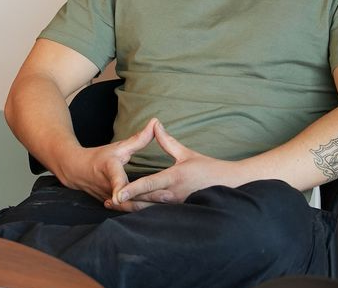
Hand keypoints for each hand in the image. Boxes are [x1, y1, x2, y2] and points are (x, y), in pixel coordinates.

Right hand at [54, 118, 159, 204]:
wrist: (78, 171)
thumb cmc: (100, 157)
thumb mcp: (119, 147)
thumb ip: (139, 139)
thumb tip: (155, 123)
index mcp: (110, 169)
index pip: (116, 180)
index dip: (119, 188)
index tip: (120, 197)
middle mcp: (108, 188)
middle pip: (130, 196)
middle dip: (148, 197)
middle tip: (168, 196)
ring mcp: (110, 200)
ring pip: (130, 206)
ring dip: (148, 205)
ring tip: (168, 202)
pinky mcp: (113, 207)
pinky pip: (129, 210)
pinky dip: (142, 209)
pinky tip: (158, 208)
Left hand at [108, 121, 241, 211]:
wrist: (229, 185)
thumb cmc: (208, 168)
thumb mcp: (186, 154)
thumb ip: (167, 141)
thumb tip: (155, 124)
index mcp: (175, 178)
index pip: (149, 184)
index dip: (132, 189)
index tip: (118, 193)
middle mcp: (173, 194)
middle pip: (145, 200)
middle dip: (126, 201)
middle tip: (108, 200)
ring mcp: (176, 206)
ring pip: (150, 210)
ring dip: (132, 208)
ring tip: (114, 205)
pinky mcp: (178, 212)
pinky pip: (157, 214)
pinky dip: (143, 212)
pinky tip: (131, 211)